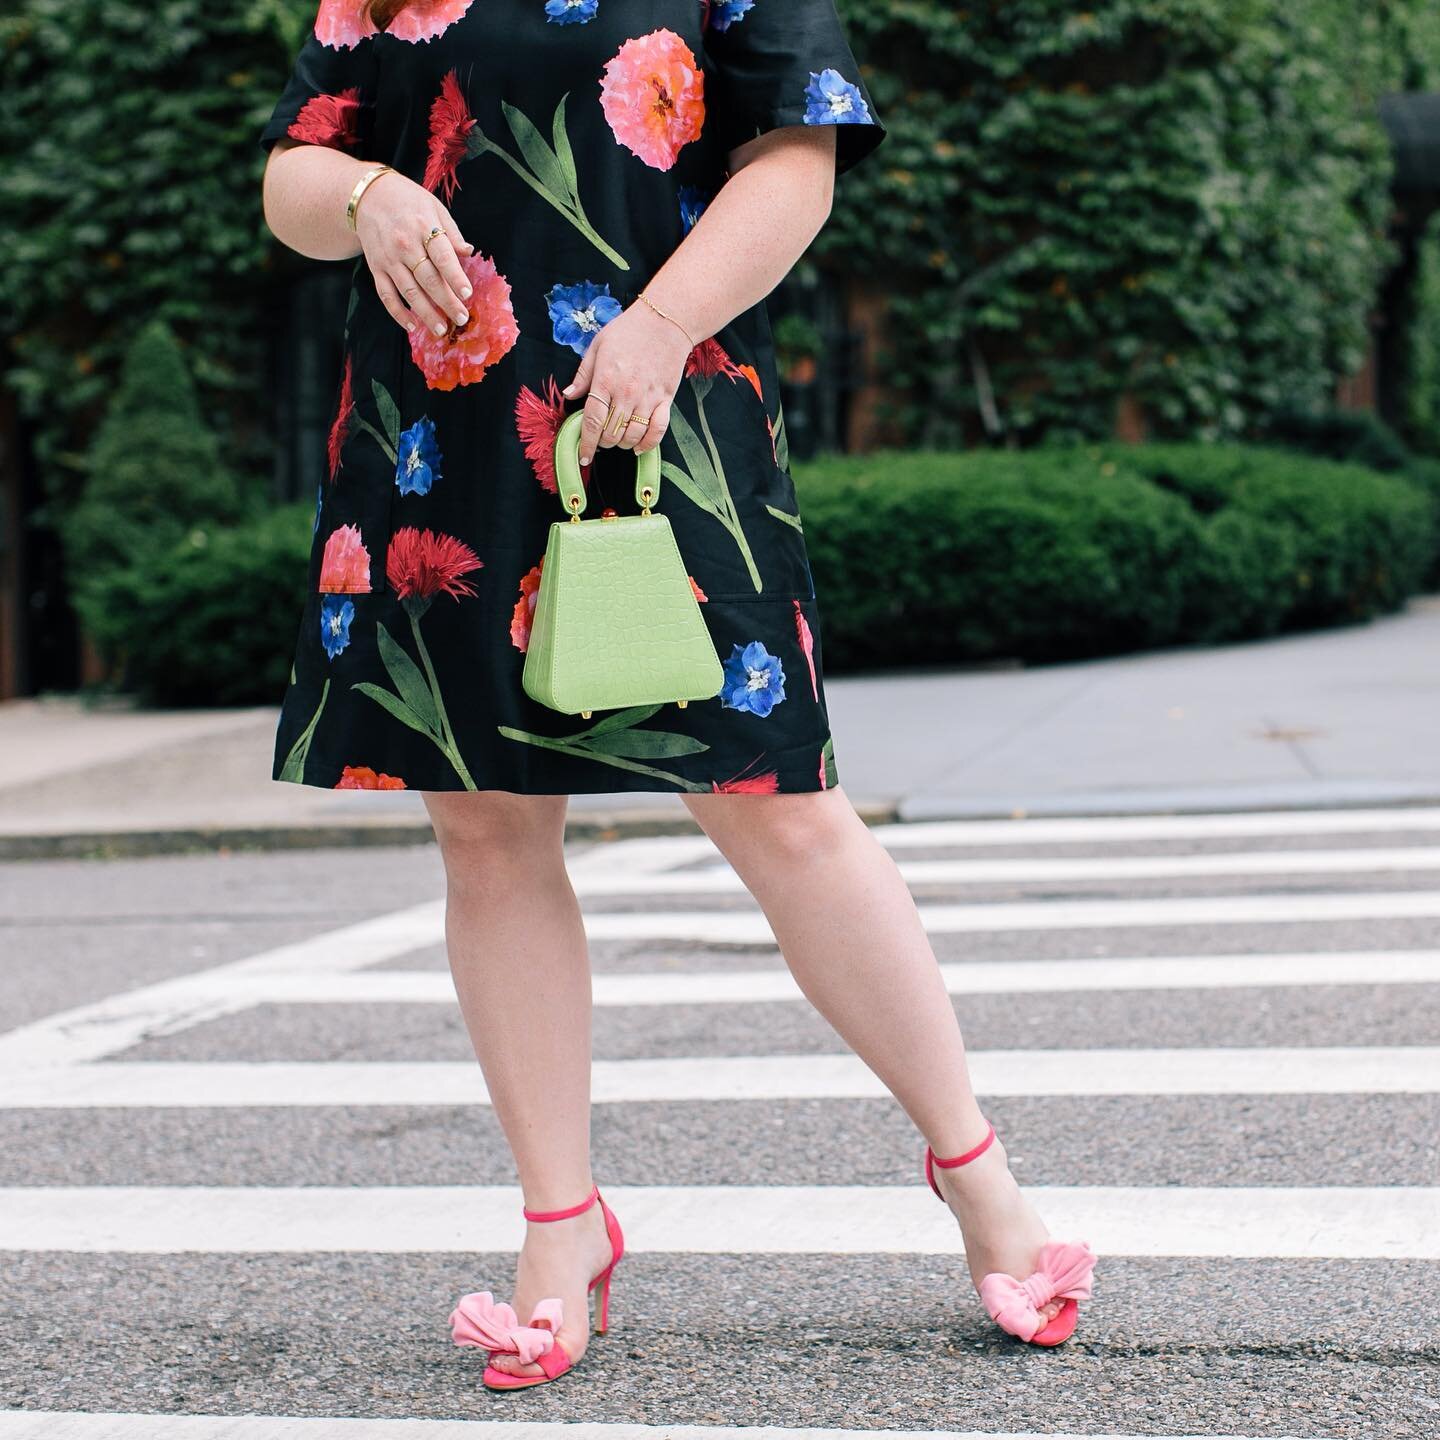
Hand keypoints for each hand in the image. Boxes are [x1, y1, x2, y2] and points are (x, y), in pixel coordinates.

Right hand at [354, 170, 476, 337]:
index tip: (467, 295)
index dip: (455, 277)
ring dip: (426, 314)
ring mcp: (389, 259)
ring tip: (441, 330)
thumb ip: (451, 232)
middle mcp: (405, 246)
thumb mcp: (434, 207)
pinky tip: (412, 326)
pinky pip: (386, 295)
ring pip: (409, 292)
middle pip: (428, 280)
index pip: (442, 258)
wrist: (366, 196)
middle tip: (461, 319)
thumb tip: (469, 252)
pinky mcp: (376, 268)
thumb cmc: (407, 201)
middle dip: (446, 302)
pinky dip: (398, 313)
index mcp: (423, 228)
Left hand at [563, 303, 694, 463]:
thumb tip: (569, 395)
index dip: (587, 443)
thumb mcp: (598, 346)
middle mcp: (626, 393)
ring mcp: (647, 398)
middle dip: (603, 442)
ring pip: (632, 436)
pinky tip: (638, 447)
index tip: (584, 455)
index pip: (593, 421)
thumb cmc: (629, 330)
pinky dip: (647, 444)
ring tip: (618, 439)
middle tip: (601, 438)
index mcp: (606, 380)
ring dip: (622, 444)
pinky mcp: (665, 400)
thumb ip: (583, 374)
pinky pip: (657, 431)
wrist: (665, 321)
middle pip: (611, 433)